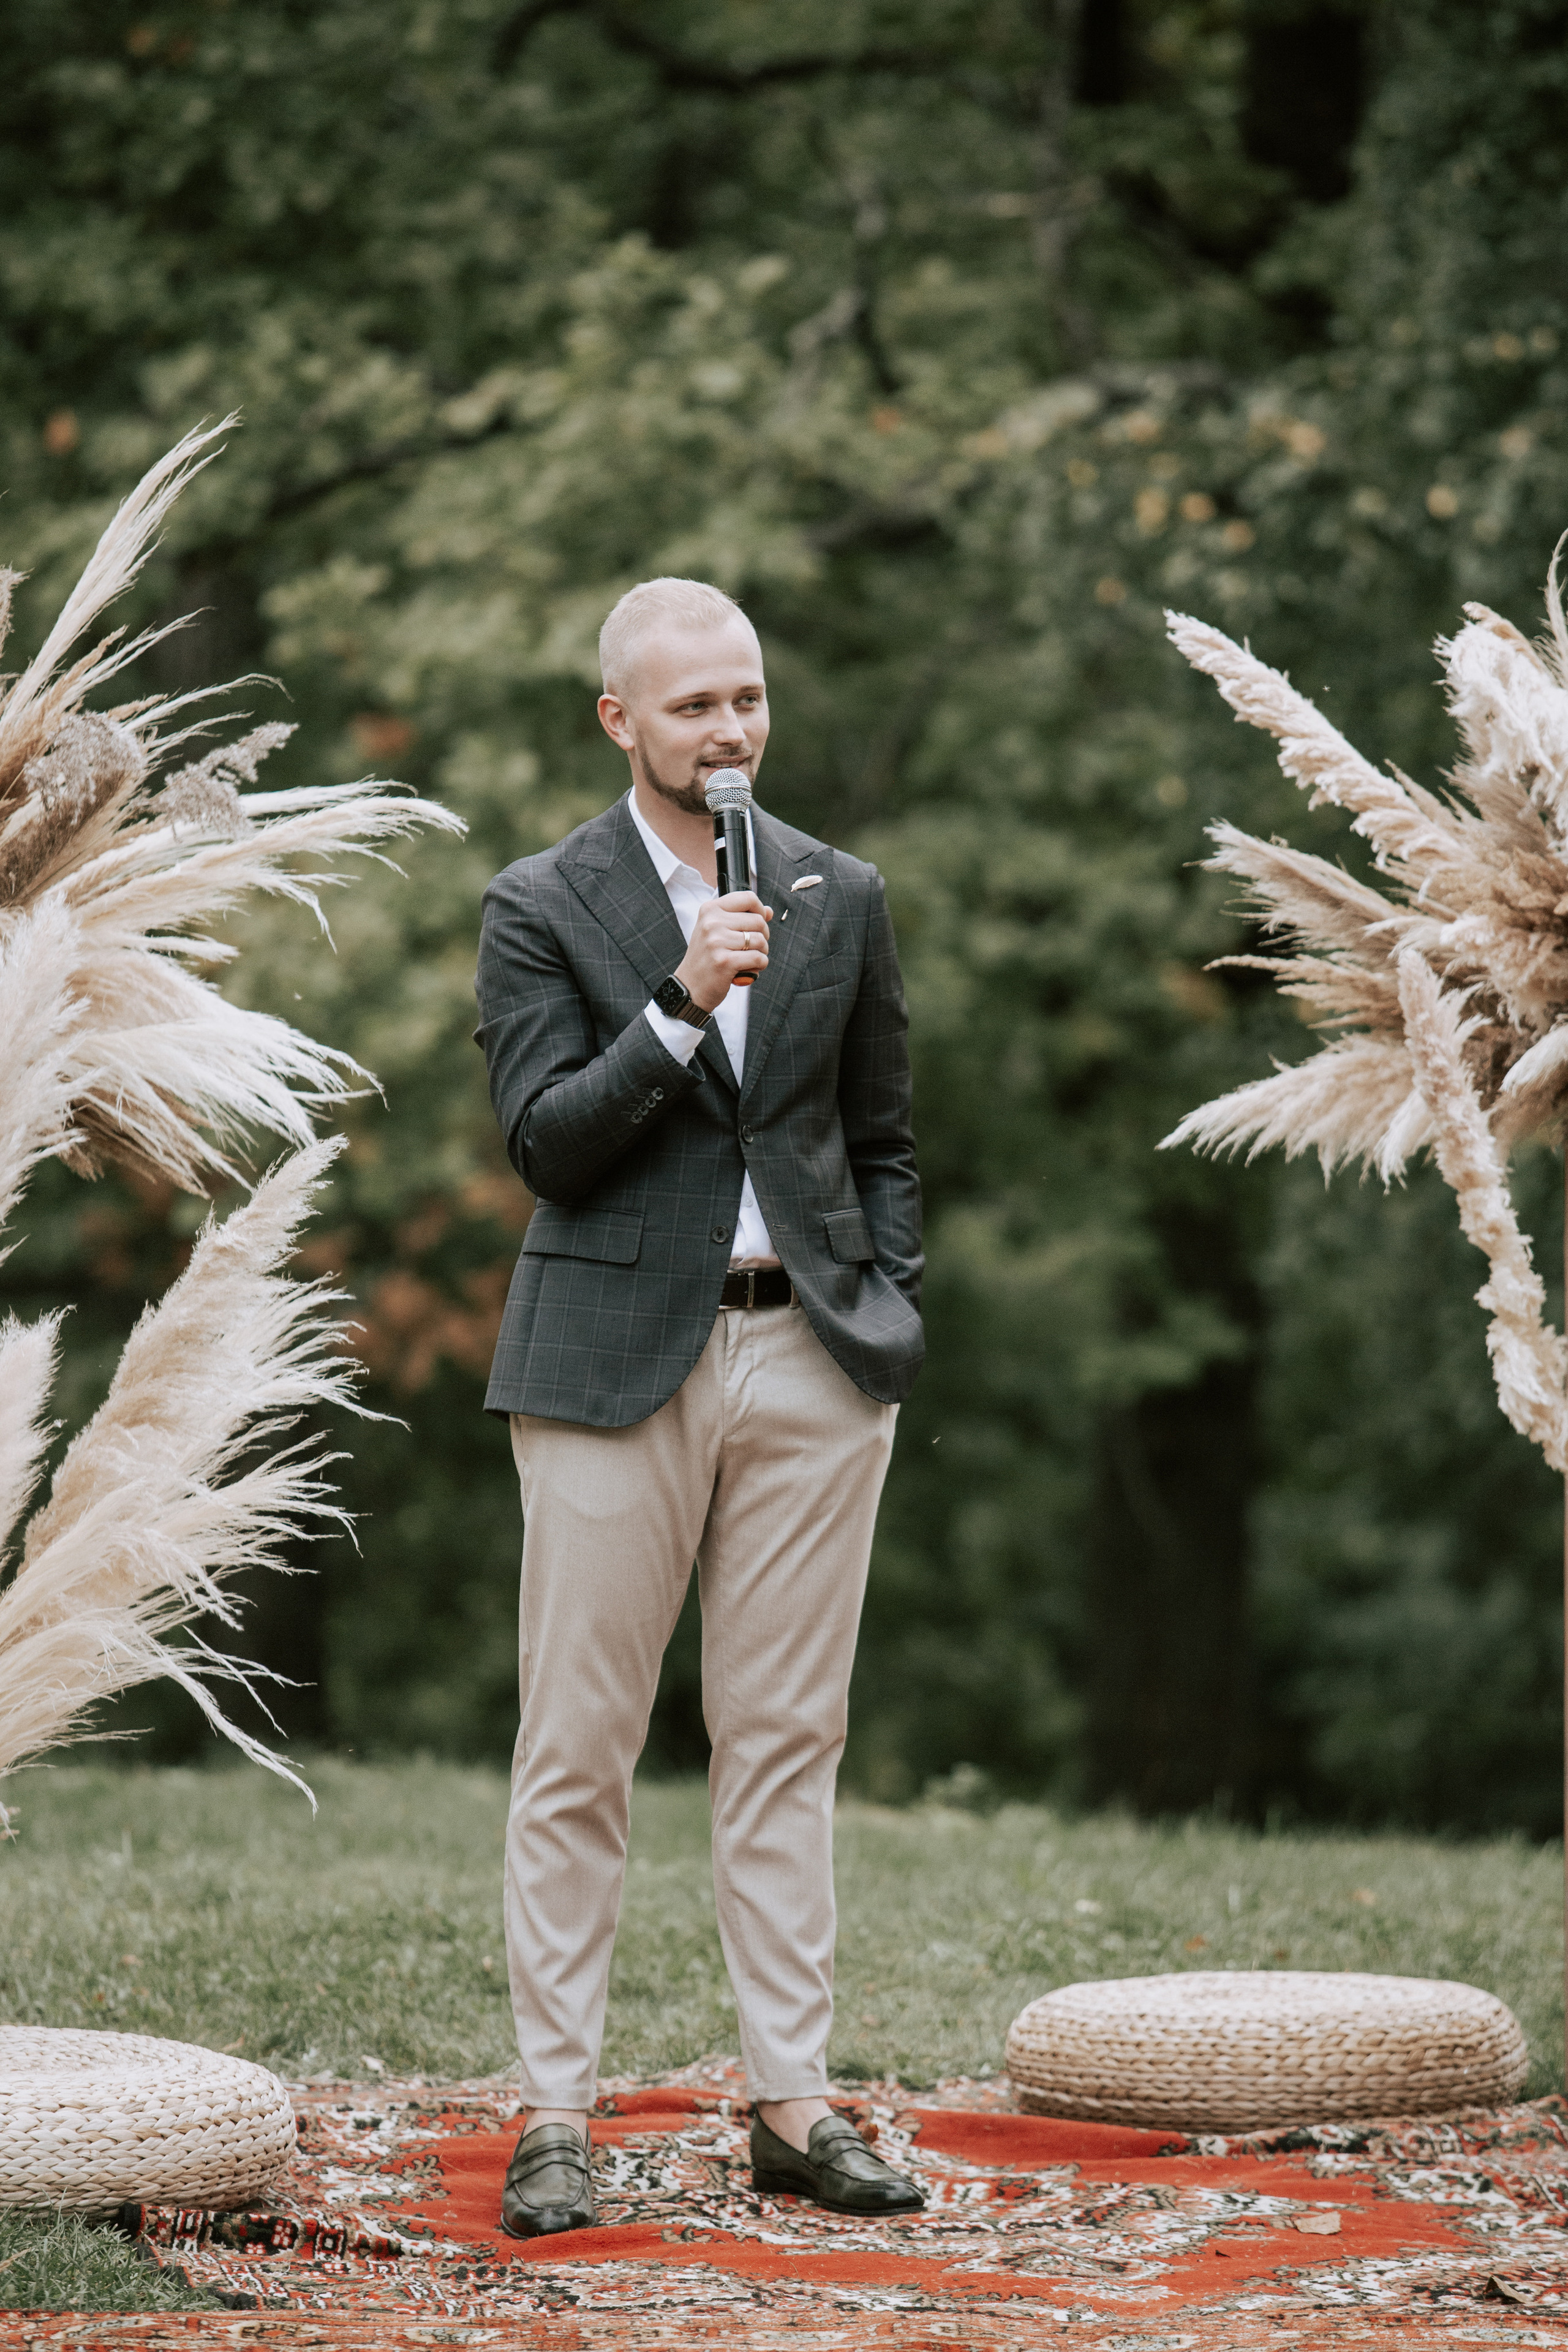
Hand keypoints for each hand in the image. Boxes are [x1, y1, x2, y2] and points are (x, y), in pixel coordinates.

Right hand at [676, 891, 771, 1010]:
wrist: (690, 986)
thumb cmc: (707, 957)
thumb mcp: (717, 931)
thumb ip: (742, 917)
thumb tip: (768, 911)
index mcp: (710, 910)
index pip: (748, 897)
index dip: (760, 910)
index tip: (758, 923)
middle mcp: (711, 923)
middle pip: (758, 920)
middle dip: (764, 935)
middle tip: (754, 947)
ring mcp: (717, 942)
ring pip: (760, 940)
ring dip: (762, 952)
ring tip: (750, 959)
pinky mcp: (725, 962)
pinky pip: (758, 958)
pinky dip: (760, 965)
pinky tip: (749, 969)